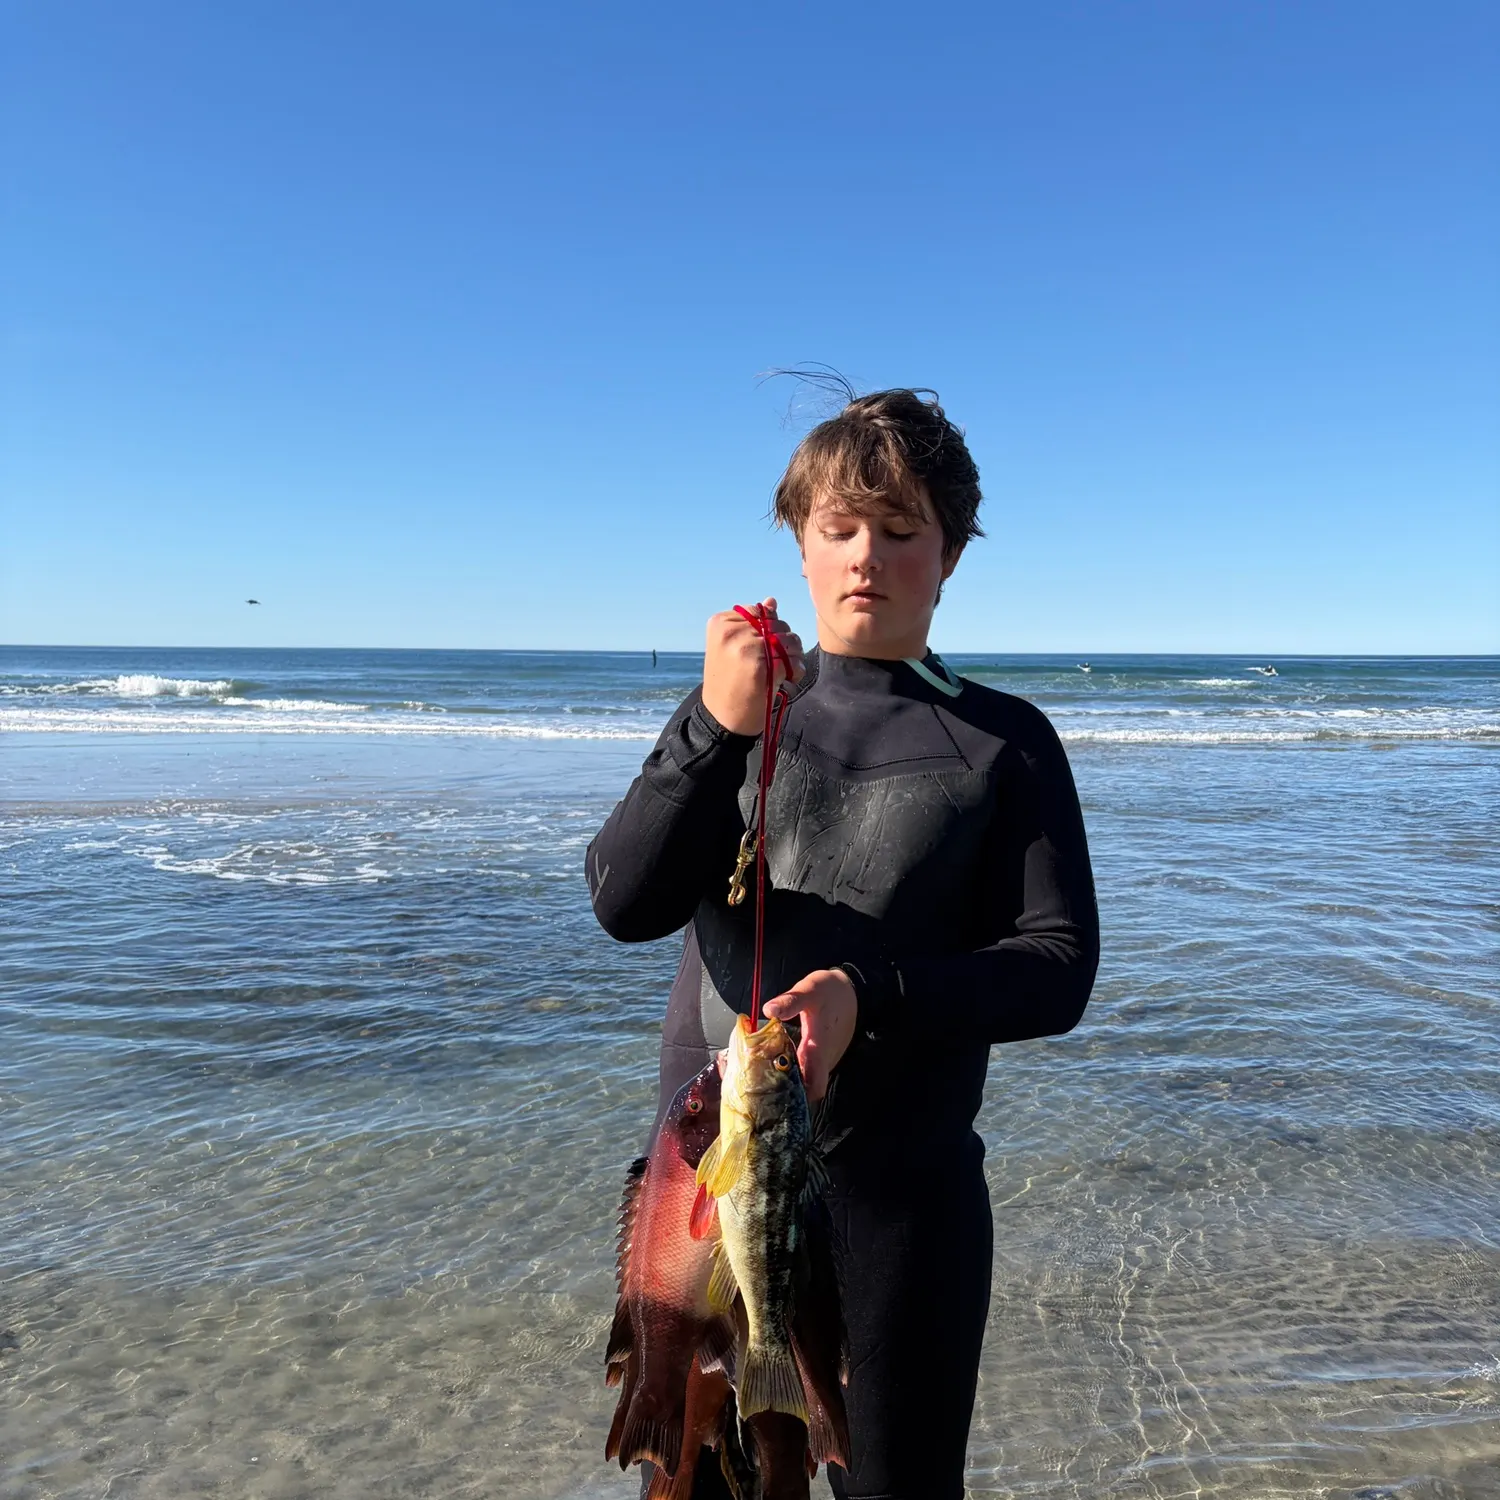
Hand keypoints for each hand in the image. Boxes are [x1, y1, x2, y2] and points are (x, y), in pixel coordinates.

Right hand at [701, 597, 804, 735]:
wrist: (721, 720)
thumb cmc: (728, 683)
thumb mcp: (731, 648)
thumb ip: (752, 624)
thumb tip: (772, 601)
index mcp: (720, 623)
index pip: (762, 612)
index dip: (770, 630)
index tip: (764, 650)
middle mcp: (731, 632)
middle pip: (778, 624)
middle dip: (784, 643)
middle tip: (778, 663)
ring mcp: (746, 648)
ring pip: (789, 640)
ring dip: (794, 657)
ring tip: (783, 671)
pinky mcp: (761, 666)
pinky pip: (792, 659)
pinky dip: (796, 670)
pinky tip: (787, 680)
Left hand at [762, 968, 855, 1104]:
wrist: (853, 990)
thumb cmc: (830, 992)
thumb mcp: (809, 991)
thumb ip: (790, 1002)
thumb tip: (768, 1010)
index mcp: (818, 1049)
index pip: (815, 1088)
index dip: (799, 1097)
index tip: (777, 1094)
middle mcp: (824, 1060)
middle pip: (808, 1087)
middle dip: (788, 1087)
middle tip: (763, 1080)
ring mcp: (826, 1058)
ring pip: (809, 1078)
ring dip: (792, 1077)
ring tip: (768, 1069)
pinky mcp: (825, 1054)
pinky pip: (811, 1068)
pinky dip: (798, 1067)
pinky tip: (783, 1057)